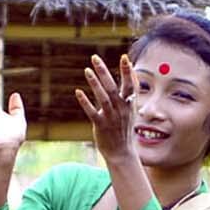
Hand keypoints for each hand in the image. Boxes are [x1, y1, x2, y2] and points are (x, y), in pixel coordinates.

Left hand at [75, 55, 140, 170]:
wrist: (121, 152)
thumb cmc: (124, 127)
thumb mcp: (131, 108)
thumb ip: (131, 89)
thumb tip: (131, 69)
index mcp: (129, 104)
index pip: (130, 85)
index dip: (127, 72)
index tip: (124, 57)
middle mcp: (121, 109)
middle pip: (112, 88)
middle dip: (104, 72)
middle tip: (95, 58)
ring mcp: (111, 117)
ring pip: (103, 98)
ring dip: (95, 84)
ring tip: (87, 70)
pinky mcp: (100, 125)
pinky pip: (92, 112)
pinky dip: (85, 102)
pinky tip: (78, 92)